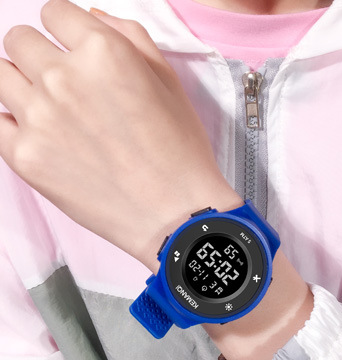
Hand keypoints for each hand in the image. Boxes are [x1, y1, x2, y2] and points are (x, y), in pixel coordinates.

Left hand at [0, 0, 240, 270]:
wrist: (175, 214)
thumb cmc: (180, 153)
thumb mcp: (171, 85)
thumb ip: (132, 38)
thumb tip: (94, 17)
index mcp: (104, 53)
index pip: (55, 14)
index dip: (67, 31)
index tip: (73, 49)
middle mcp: (64, 79)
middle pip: (19, 41)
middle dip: (42, 56)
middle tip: (66, 85)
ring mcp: (39, 119)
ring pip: (0, 76)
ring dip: (23, 85)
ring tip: (52, 110)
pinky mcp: (26, 158)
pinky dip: (13, 123)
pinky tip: (41, 135)